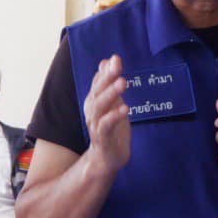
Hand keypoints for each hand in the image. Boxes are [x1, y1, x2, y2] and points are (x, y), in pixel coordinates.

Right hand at [84, 56, 132, 173]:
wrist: (107, 159)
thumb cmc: (112, 129)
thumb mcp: (113, 103)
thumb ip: (109, 84)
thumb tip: (107, 61)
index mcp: (94, 102)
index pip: (98, 83)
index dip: (105, 71)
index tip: (115, 58)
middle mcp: (92, 112)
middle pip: (97, 92)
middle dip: (107, 77)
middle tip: (118, 65)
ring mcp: (95, 126)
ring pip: (100, 107)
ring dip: (111, 93)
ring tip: (123, 82)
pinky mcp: (102, 139)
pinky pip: (105, 126)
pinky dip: (114, 116)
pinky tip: (125, 108)